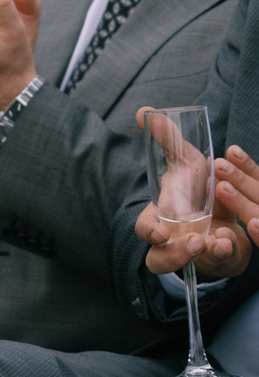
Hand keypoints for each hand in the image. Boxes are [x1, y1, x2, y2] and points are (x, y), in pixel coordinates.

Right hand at [135, 120, 253, 279]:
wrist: (223, 211)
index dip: (151, 232)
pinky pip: (218, 261)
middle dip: (176, 254)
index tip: (163, 232)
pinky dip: (225, 252)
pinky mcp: (218, 258)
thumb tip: (144, 110)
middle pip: (159, 259)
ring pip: (187, 266)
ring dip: (203, 255)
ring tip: (218, 242)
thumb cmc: (198, 188)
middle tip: (196, 241)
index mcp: (161, 218)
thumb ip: (167, 140)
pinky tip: (231, 241)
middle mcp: (172, 240)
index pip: (146, 229)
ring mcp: (194, 253)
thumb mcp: (187, 163)